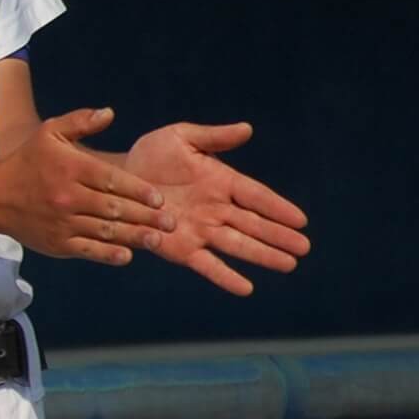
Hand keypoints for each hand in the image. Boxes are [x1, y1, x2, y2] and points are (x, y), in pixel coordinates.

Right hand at [0, 106, 173, 265]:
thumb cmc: (27, 161)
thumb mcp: (49, 132)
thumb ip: (80, 121)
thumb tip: (109, 113)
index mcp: (71, 169)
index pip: (112, 180)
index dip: (138, 190)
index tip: (159, 198)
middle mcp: (68, 197)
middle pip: (114, 208)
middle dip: (146, 216)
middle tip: (171, 222)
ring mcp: (63, 222)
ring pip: (106, 231)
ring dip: (135, 236)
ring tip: (158, 239)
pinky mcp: (57, 243)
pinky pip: (88, 250)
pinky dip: (109, 254)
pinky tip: (128, 254)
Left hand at [124, 122, 312, 295]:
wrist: (115, 179)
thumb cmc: (150, 155)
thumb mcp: (181, 138)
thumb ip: (214, 137)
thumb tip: (247, 129)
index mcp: (221, 181)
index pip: (256, 196)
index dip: (277, 207)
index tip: (300, 219)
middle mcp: (216, 209)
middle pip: (253, 224)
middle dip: (278, 236)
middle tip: (304, 248)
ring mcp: (200, 230)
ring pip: (237, 245)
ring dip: (262, 255)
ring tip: (288, 265)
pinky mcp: (181, 248)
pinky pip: (207, 264)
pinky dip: (225, 277)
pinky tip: (246, 289)